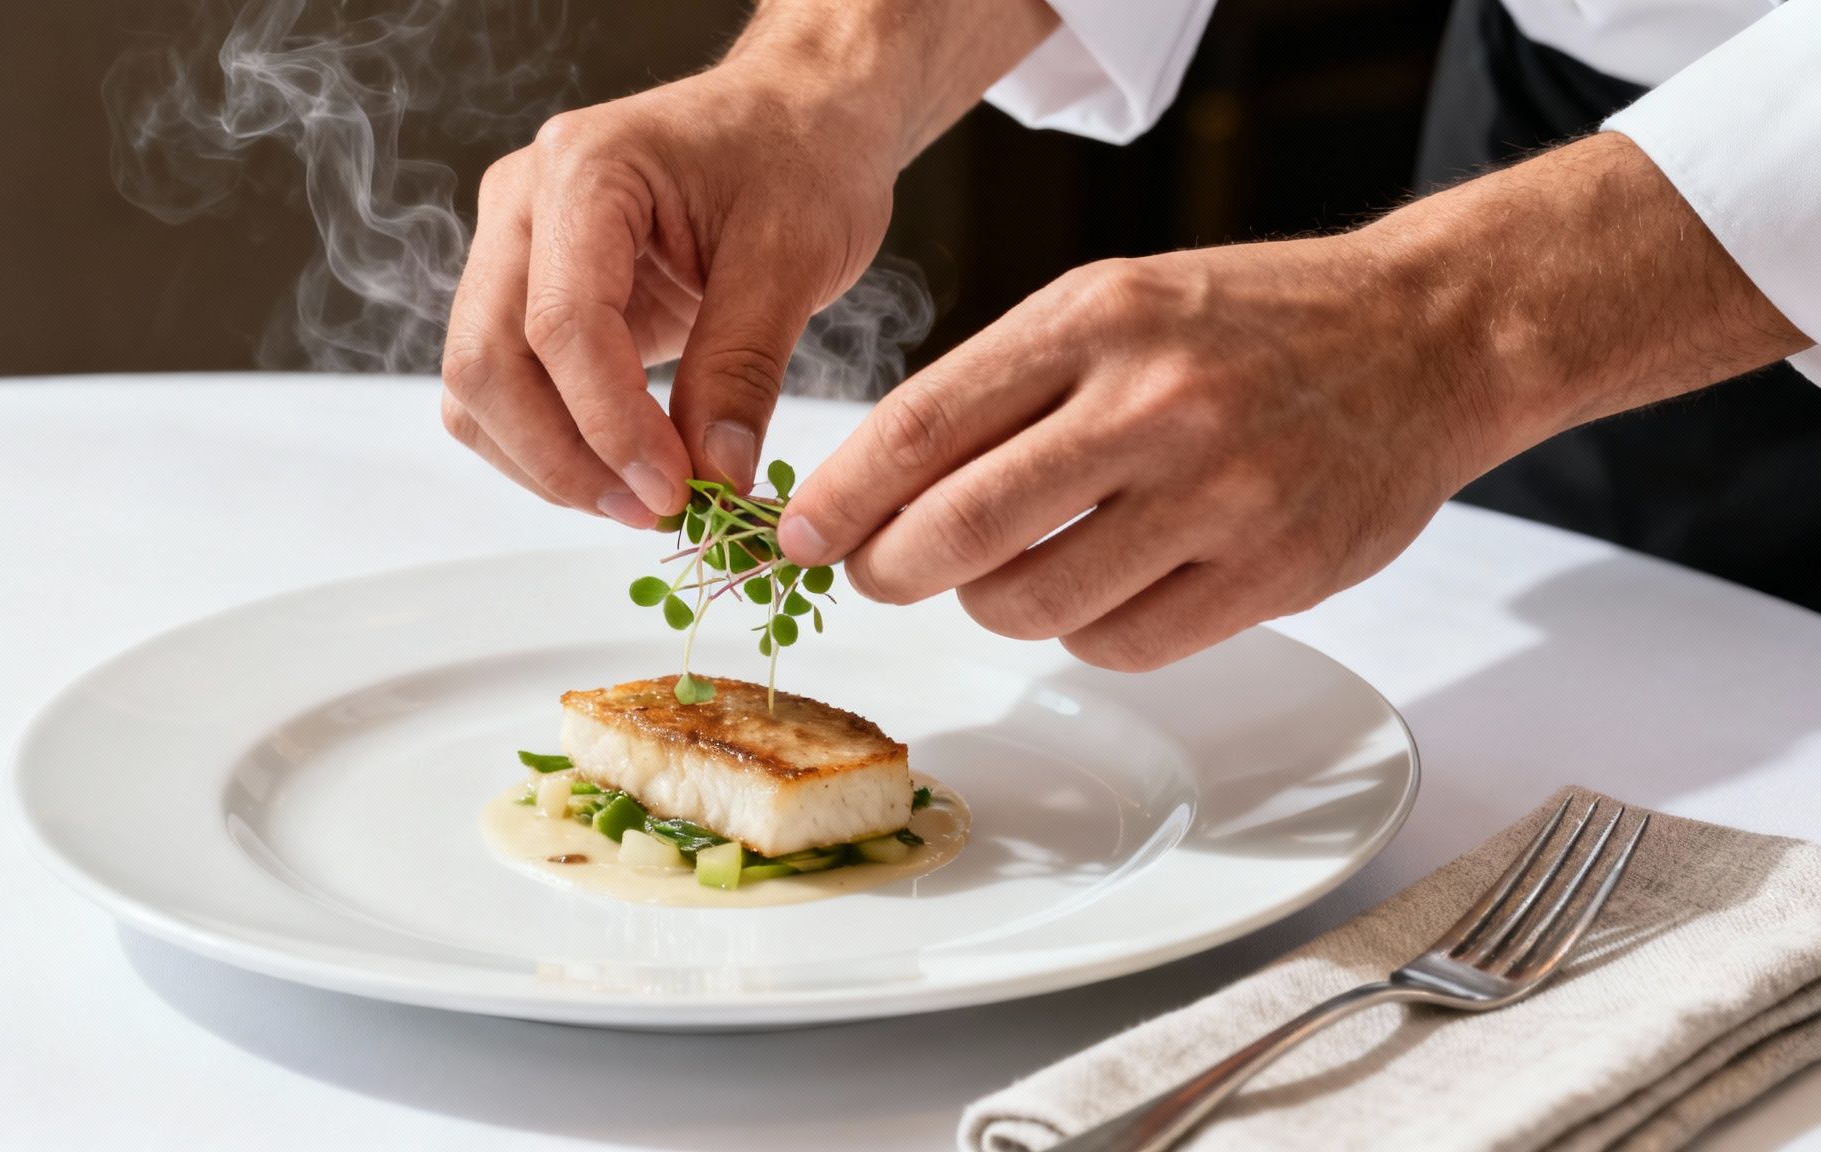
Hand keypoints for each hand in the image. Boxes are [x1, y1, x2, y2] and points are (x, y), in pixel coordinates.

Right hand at [438, 64, 897, 526]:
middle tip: (652, 513)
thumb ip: (742, 369)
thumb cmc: (801, 158)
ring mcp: (514, 247)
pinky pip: (503, 387)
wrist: (796, 115)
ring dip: (545, 463)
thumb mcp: (793, 258)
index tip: (674, 492)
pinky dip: (546, 444)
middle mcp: (523, 204)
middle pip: (486, 361)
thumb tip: (712, 477)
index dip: (610, 427)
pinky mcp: (528, 291)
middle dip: (562, 459)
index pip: (561, 325)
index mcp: (584, 170)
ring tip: (641, 501)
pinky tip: (620, 471)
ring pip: (477, 386)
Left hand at [776, 237, 1482, 669]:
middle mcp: (1154, 403)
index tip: (798, 534)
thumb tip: (880, 487)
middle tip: (874, 574)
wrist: (1426, 336)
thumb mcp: (1115, 302)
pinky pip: (1120, 645)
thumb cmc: (1248, 323)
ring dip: (991, 602)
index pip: (921, 425)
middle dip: (887, 569)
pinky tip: (1100, 587)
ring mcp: (1219, 495)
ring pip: (1033, 603)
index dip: (839, 497)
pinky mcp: (1273, 574)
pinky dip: (1084, 632)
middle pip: (959, 529)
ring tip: (1008, 569)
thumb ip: (1004, 384)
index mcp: (1095, 318)